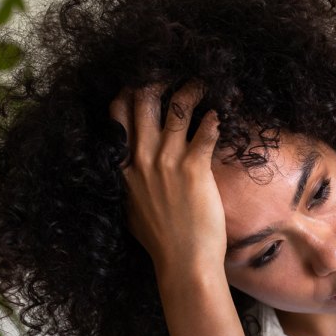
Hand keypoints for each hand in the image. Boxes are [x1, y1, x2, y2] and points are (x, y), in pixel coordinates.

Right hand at [110, 82, 224, 275]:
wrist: (182, 261)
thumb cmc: (160, 240)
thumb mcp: (131, 208)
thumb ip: (129, 183)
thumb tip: (130, 171)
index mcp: (122, 168)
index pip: (117, 117)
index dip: (127, 95)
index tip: (140, 83)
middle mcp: (141, 159)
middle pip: (142, 104)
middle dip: (156, 82)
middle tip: (170, 73)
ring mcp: (167, 162)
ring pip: (176, 110)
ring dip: (189, 92)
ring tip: (201, 84)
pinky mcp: (194, 169)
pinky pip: (204, 132)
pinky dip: (212, 120)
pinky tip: (218, 114)